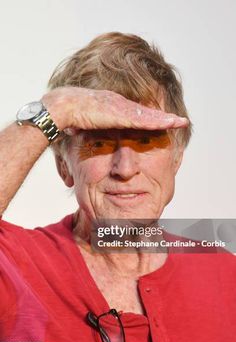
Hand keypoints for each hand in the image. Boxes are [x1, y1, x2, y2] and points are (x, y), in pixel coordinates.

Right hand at [42, 86, 188, 133]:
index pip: (135, 117)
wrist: (61, 107)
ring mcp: (122, 108)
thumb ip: (91, 136)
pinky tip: (172, 122)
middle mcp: (120, 106)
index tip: (162, 125)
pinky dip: (159, 121)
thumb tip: (88, 147)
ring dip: (166, 119)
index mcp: (112, 110)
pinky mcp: (122, 112)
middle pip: (146, 113)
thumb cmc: (68, 119)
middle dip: (164, 118)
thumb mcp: (84, 128)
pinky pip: (145, 118)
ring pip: (149, 115)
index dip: (149, 121)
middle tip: (180, 121)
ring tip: (181, 122)